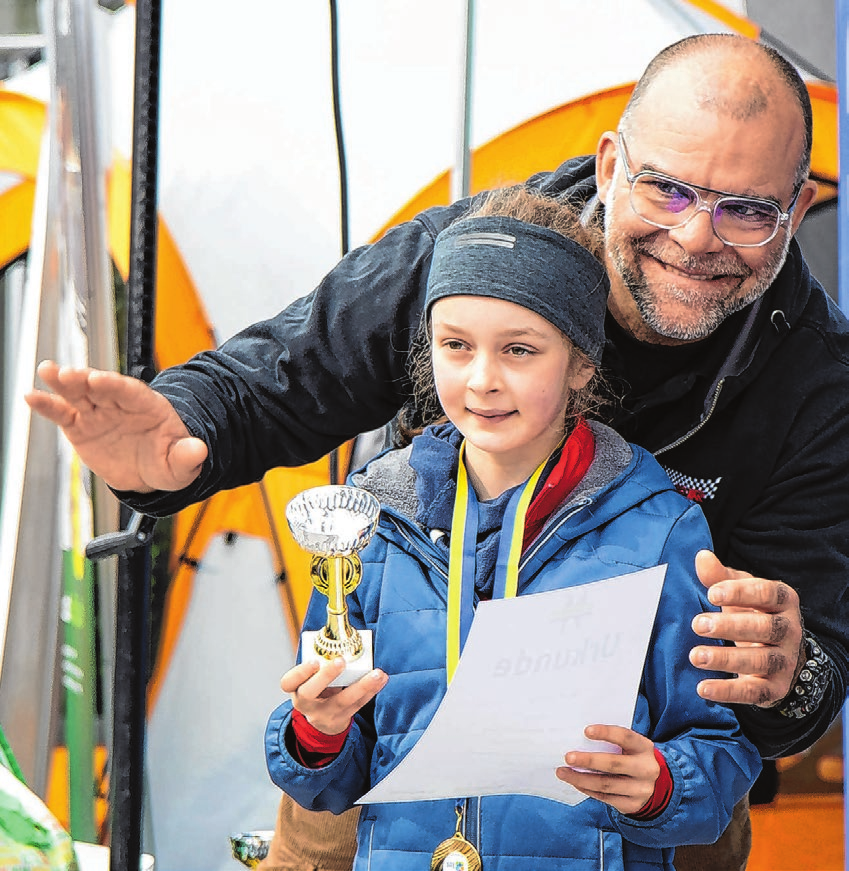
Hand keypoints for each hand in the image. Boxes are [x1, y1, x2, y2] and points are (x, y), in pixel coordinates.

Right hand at [25, 360, 207, 492]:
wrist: (150, 471)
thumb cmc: (168, 461)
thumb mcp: (182, 463)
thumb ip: (188, 455)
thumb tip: (200, 450)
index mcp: (147, 406)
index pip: (130, 391)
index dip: (114, 385)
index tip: (99, 379)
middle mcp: (120, 404)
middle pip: (100, 387)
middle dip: (85, 379)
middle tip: (68, 374)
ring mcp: (98, 412)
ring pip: (78, 393)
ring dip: (62, 382)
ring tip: (47, 371)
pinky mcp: (80, 426)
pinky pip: (62, 414)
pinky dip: (47, 405)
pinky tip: (31, 396)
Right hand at [281, 658, 387, 735]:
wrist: (322, 718)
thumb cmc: (317, 686)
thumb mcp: (310, 676)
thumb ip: (320, 658)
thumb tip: (340, 629)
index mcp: (295, 688)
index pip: (289, 682)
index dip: (300, 672)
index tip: (314, 661)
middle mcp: (307, 703)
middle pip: (311, 692)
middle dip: (326, 676)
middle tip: (340, 661)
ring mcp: (324, 713)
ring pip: (342, 701)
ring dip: (362, 685)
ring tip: (377, 673)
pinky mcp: (342, 718)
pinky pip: (358, 704)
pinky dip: (371, 690)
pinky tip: (382, 679)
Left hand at [555, 725, 657, 813]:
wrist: (654, 785)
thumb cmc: (631, 757)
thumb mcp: (629, 746)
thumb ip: (611, 742)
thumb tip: (578, 738)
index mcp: (644, 747)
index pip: (626, 737)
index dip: (606, 733)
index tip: (586, 731)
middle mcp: (646, 769)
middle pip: (614, 764)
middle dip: (588, 760)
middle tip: (568, 757)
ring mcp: (641, 790)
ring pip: (606, 784)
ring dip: (580, 778)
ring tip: (562, 772)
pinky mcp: (632, 805)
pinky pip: (605, 798)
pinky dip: (587, 789)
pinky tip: (575, 782)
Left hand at [689, 549, 803, 706]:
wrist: (778, 654)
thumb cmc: (751, 613)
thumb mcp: (738, 593)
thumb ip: (719, 576)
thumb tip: (701, 557)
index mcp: (783, 601)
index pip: (766, 593)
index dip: (740, 592)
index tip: (711, 593)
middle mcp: (789, 630)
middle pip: (764, 627)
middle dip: (730, 626)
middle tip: (698, 624)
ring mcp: (785, 661)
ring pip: (760, 660)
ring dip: (726, 659)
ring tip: (695, 656)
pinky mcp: (775, 688)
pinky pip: (754, 692)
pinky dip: (728, 691)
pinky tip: (703, 688)